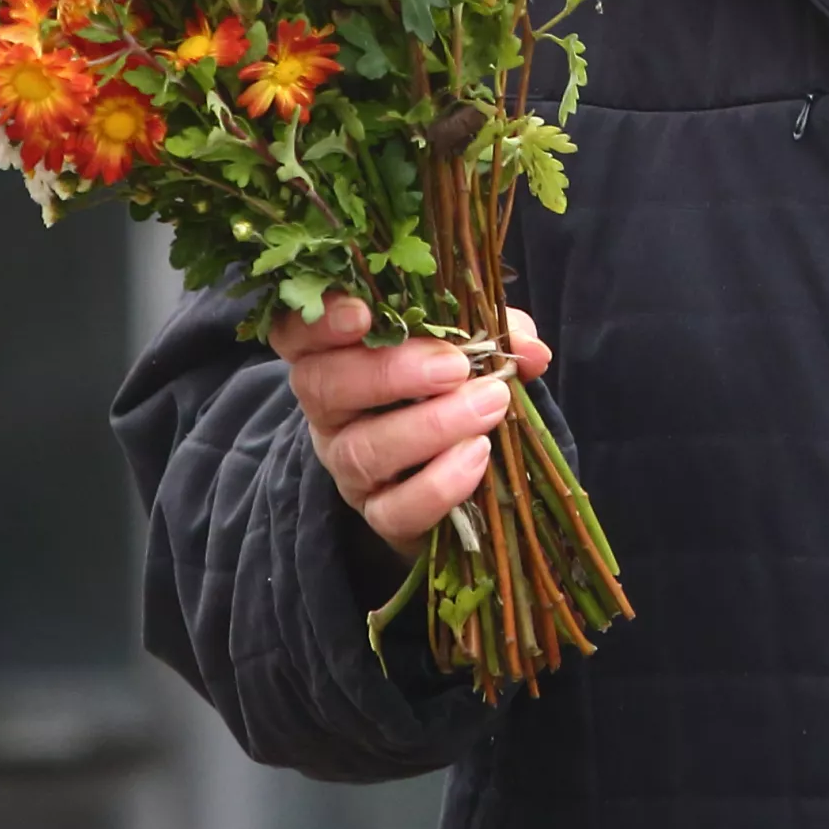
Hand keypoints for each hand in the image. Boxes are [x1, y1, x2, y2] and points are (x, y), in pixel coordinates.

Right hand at [267, 291, 556, 558]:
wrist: (452, 473)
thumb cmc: (450, 388)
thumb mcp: (470, 346)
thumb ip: (494, 332)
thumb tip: (530, 348)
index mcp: (336, 355)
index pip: (298, 333)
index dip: (319, 322)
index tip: (361, 314)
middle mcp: (329, 411)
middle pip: (323, 387)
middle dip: (390, 372)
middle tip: (455, 367)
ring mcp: (347, 466)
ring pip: (362, 449)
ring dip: (430, 426)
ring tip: (488, 406)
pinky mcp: (378, 514)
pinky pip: (394, 509)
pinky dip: (439, 484)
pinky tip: (477, 455)